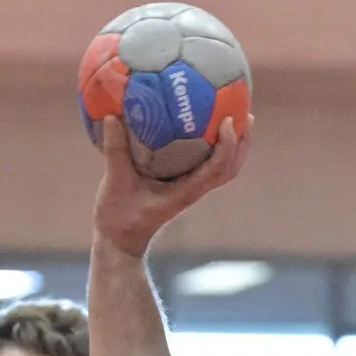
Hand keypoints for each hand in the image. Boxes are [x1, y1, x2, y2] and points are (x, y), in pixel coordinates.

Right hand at [92, 113, 253, 257]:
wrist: (120, 242)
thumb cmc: (119, 217)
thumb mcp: (115, 182)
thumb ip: (115, 151)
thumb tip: (112, 116)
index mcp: (185, 192)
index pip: (218, 168)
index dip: (228, 145)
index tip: (227, 121)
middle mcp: (193, 190)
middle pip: (230, 168)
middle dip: (241, 142)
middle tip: (244, 113)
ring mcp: (189, 189)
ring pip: (222, 168)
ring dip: (232, 146)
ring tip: (234, 117)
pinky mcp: (181, 186)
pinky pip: (204, 165)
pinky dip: (212, 148)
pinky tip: (201, 128)